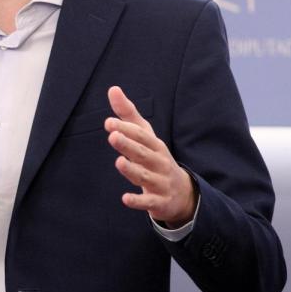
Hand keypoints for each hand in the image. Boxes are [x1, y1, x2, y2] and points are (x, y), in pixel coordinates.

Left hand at [105, 86, 195, 227]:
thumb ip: (128, 114)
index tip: (109, 122)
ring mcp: (160, 182)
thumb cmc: (155, 157)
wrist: (182, 193)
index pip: (141, 136)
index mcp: (155, 145)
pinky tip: (125, 198)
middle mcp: (159, 162)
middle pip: (143, 153)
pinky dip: (138, 201)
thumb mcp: (145, 136)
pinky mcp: (159, 202)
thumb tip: (113, 89)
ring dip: (132, 170)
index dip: (126, 129)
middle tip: (112, 136)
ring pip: (145, 176)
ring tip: (119, 162)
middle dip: (129, 145)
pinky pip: (149, 202)